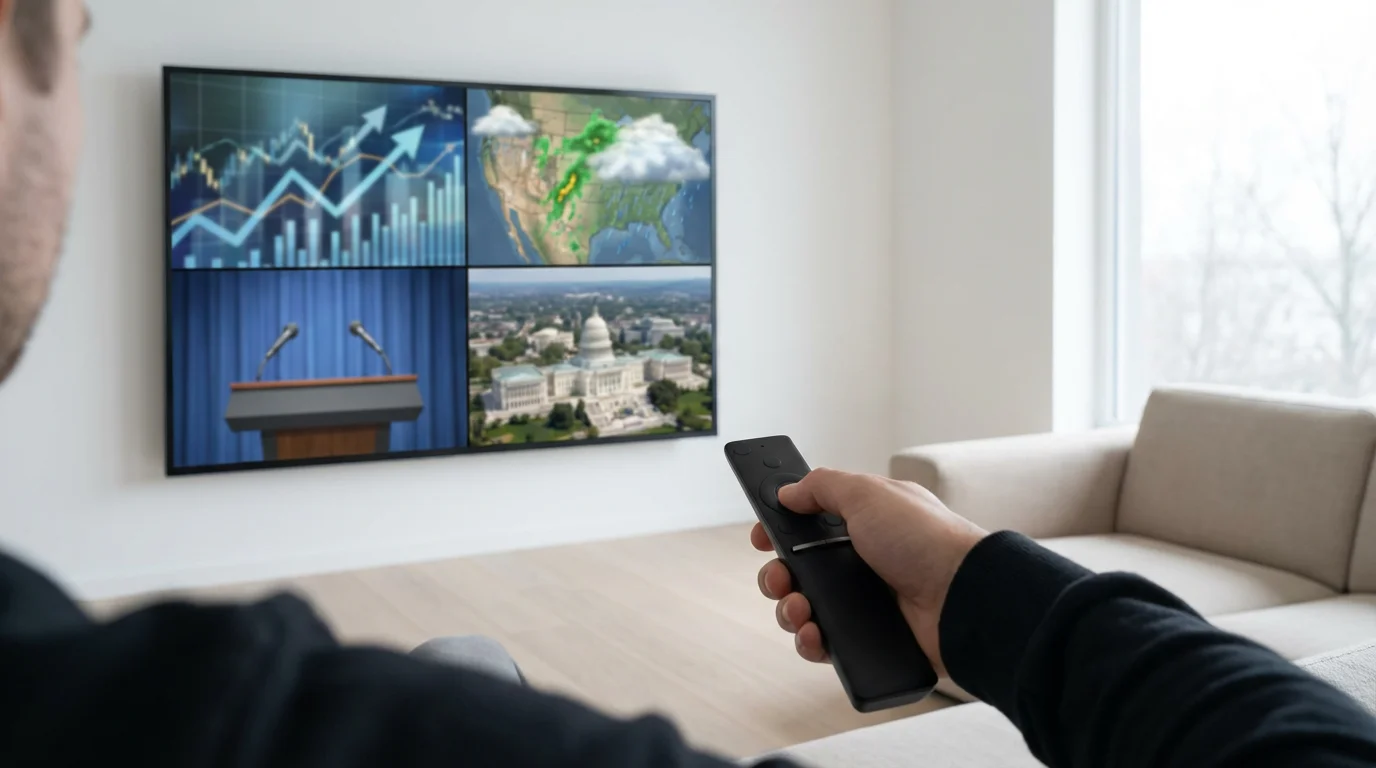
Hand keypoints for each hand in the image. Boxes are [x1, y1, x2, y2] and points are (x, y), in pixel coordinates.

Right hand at [752, 469, 987, 676]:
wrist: (962, 597)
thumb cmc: (925, 539)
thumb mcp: (869, 494)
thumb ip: (823, 486)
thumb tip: (788, 491)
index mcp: (862, 524)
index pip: (808, 527)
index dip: (780, 532)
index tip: (761, 537)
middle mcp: (861, 563)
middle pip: (797, 572)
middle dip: (776, 577)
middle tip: (780, 579)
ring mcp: (864, 603)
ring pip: (804, 609)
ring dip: (789, 611)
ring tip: (800, 610)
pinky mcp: (868, 639)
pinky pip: (824, 644)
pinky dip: (810, 642)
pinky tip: (814, 635)